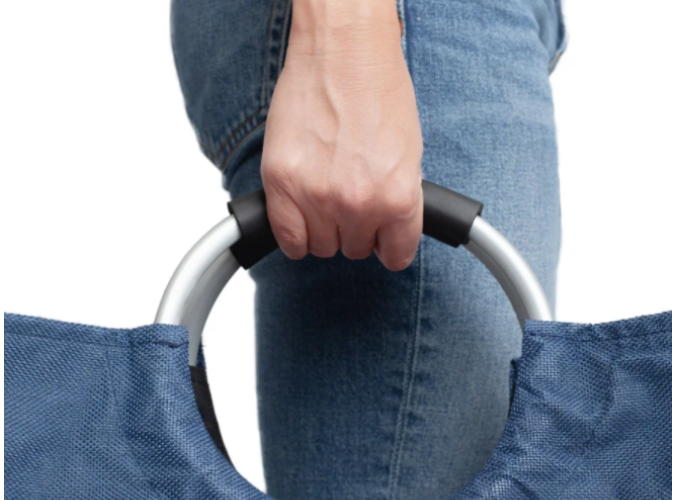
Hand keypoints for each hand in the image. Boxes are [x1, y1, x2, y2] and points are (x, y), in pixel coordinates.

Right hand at [261, 0, 422, 270]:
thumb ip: (397, 198)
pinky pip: (288, 240)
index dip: (387, 245)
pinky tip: (301, 217)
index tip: (381, 240)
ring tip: (325, 199)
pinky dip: (295, 236)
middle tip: (350, 201)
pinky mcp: (281, 184)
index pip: (395, 255)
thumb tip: (387, 227)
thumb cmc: (379, 90)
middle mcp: (358, 203)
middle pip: (354, 250)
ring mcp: (316, 196)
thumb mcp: (410, 154)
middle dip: (354, 230)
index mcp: (399, 198)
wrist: (343, 52)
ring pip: (320, 248)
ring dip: (323, 230)